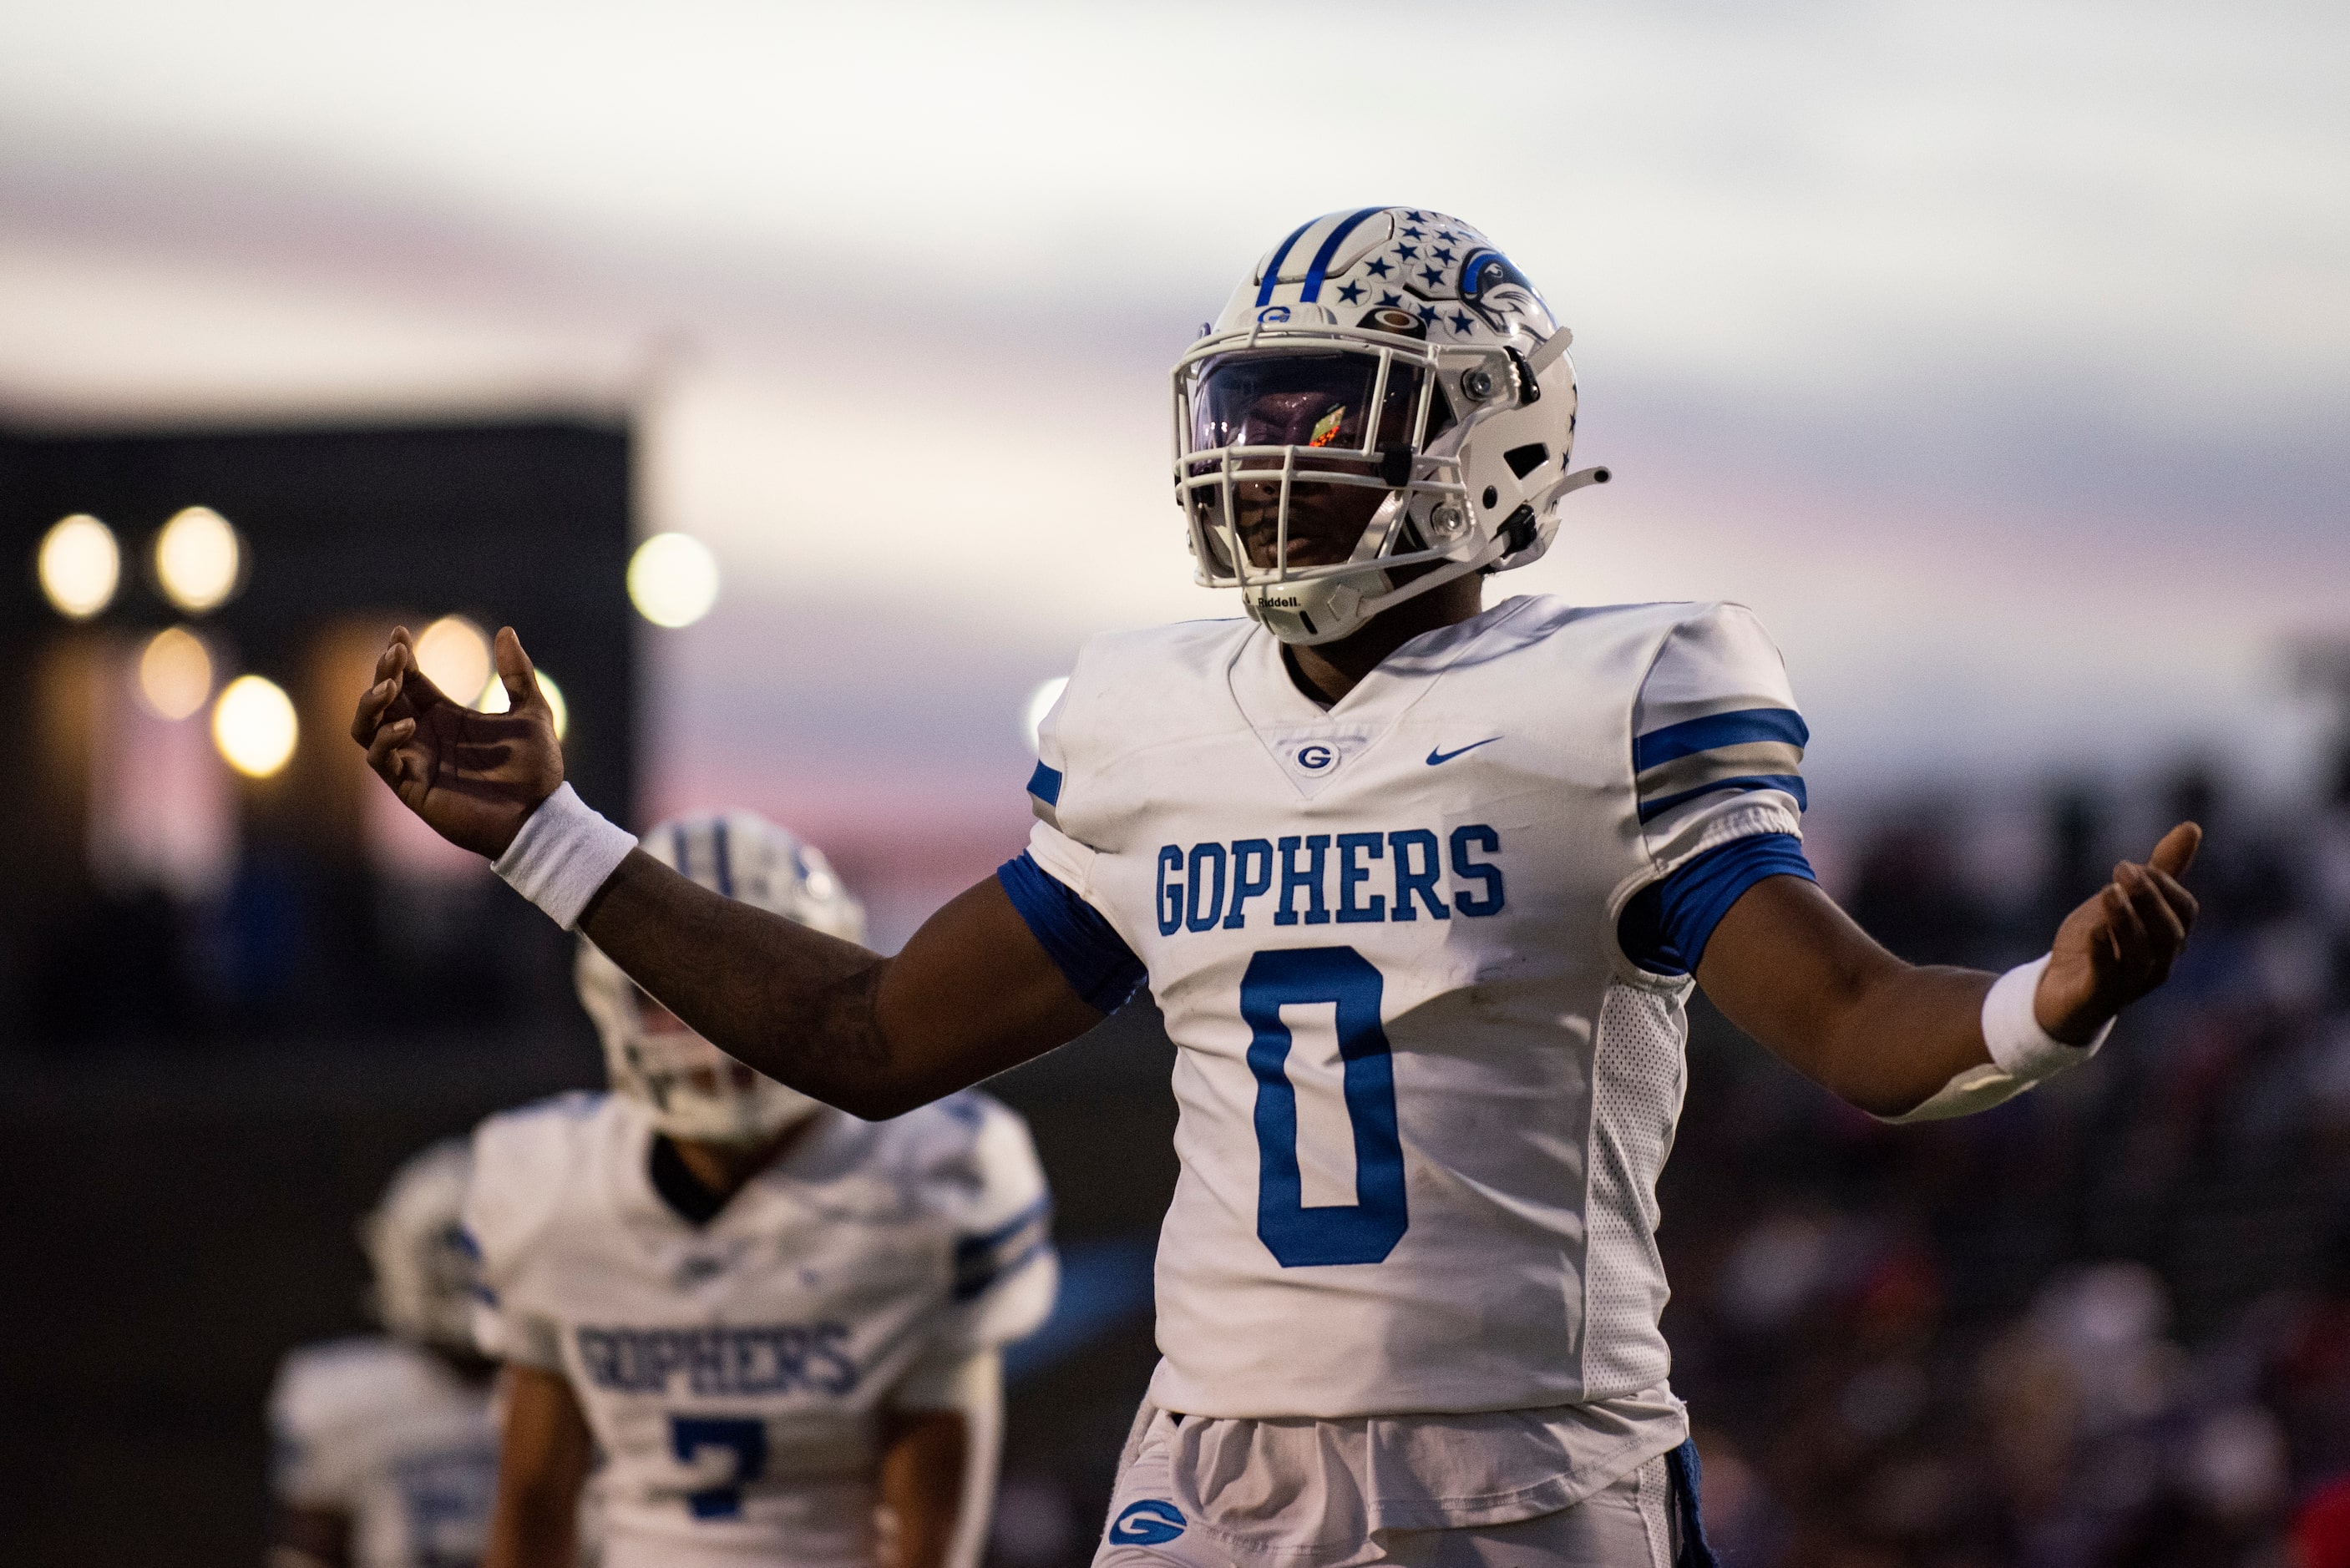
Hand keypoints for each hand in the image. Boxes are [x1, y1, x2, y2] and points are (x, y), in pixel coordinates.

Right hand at [349, 625, 563, 858]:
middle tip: (396, 655)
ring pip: (367, 727)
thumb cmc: (537, 769)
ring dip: (371, 703)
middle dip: (384, 673)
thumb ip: (517, 674)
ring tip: (390, 686)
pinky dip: (386, 739)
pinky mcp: (411, 787)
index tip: (400, 635)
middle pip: (383, 698)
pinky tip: (410, 724)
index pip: (409, 680)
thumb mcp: (532, 711)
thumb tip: (506, 630)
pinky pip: (379, 759)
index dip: (399, 657)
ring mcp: (414, 761)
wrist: (541, 814)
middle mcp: (423, 736)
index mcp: (445, 717)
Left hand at [2036, 821, 2200, 1043]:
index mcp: (2167, 940)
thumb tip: (2192, 827)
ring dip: (2126, 920)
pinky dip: (2103, 953)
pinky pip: (2107, 978)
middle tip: (2121, 869)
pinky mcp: (2097, 997)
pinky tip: (2094, 931)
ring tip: (2108, 891)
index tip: (2138, 865)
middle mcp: (2157, 965)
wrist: (2057, 993)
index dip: (2166, 886)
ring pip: (2142, 955)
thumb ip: (2159, 871)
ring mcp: (2130, 985)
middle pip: (2168, 933)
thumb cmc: (2099, 944)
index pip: (2185, 911)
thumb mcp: (2125, 900)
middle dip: (2148, 898)